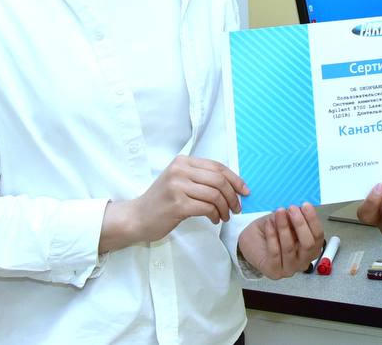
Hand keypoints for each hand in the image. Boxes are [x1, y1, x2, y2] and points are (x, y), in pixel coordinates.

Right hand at [102, 155, 247, 251]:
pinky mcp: (177, 204)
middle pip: (219, 180)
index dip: (235, 179)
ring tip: (225, 216)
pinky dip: (216, 215)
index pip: (217, 166)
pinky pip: (207, 207)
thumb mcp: (179, 181)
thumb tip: (231, 184)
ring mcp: (178, 186)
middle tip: (236, 208)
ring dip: (225, 208)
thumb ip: (200, 178)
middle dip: (233, 195)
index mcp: (183, 161)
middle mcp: (180, 170)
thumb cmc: (161, 201)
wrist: (137, 217)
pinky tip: (214, 220)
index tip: (244, 191)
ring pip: (215, 194)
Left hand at [237, 204, 323, 278]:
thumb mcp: (287, 222)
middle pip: (308, 244)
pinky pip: (274, 252)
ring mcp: (289, 269)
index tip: (305, 205)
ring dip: (284, 227)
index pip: (318, 236)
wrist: (252, 242)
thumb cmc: (272, 231)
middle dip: (300, 224)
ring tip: (279, 213)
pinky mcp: (274, 271)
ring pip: (289, 248)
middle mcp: (303, 261)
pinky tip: (269, 224)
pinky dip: (272, 235)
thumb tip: (299, 210)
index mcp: (311, 249)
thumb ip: (295, 219)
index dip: (313, 220)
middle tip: (292, 209)